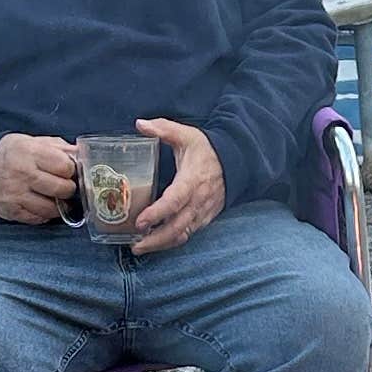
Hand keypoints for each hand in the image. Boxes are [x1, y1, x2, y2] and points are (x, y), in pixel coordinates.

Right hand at [0, 132, 77, 225]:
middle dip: (67, 188)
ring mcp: (16, 194)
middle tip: (63, 185)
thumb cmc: (12, 153)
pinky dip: (44, 214)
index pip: (65, 167)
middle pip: (62, 189)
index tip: (67, 170)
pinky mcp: (11, 210)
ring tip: (53, 196)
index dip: (71, 170)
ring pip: (51, 208)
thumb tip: (83, 155)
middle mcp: (22, 173)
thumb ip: (59, 148)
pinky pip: (38, 218)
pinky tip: (41, 203)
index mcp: (30, 152)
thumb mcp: (33, 142)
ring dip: (57, 204)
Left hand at [132, 117, 225, 255]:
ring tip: (140, 247)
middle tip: (134, 245)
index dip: (157, 213)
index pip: (175, 201)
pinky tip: (156, 242)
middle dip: (155, 239)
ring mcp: (203, 212)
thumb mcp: (187, 135)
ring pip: (182, 235)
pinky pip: (188, 234)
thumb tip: (140, 124)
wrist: (237, 161)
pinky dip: (171, 241)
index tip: (140, 222)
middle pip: (177, 227)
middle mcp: (199, 200)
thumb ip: (163, 129)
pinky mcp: (205, 218)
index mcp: (192, 180)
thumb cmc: (208, 149)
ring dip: (161, 244)